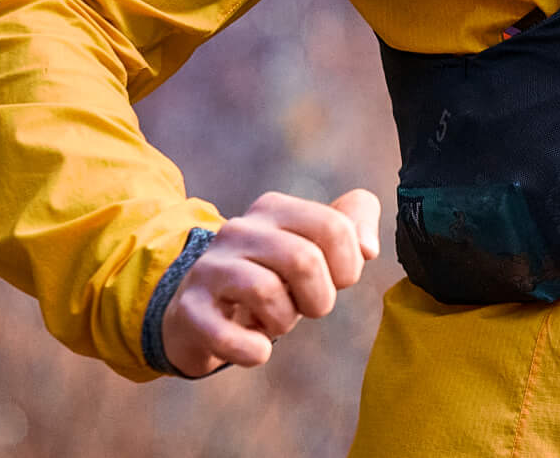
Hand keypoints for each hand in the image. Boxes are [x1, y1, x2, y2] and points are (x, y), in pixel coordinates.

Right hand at [159, 189, 381, 375]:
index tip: (333, 282)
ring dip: (284, 321)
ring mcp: (210, 268)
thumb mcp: (310, 243)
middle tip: (306, 308)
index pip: (334, 227)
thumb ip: (350, 223)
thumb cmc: (270, 277)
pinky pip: (229, 336)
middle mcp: (239, 230)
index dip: (347, 267)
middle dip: (319, 298)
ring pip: (267, 292)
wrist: (201, 310)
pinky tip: (257, 349)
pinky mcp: (191, 309)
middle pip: (304, 260)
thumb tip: (368, 248)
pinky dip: (253, 351)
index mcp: (273, 209)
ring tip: (275, 321)